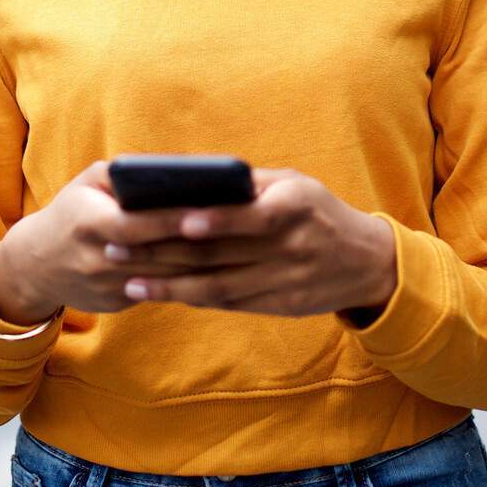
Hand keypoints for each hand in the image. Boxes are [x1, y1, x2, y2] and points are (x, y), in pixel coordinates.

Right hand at [0, 159, 240, 320]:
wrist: (35, 265)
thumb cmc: (73, 210)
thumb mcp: (88, 183)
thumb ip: (125, 174)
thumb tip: (174, 172)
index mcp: (89, 222)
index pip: (140, 224)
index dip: (176, 219)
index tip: (212, 209)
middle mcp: (97, 259)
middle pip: (160, 255)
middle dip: (201, 244)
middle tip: (242, 231)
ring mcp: (108, 287)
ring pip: (165, 278)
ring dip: (204, 266)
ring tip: (241, 249)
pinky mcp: (118, 304)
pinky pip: (160, 291)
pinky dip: (189, 280)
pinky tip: (221, 269)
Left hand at [100, 168, 396, 318]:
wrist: (368, 263)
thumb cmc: (319, 212)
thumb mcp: (296, 185)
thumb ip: (251, 184)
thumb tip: (193, 180)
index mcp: (296, 206)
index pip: (249, 215)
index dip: (213, 221)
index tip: (174, 221)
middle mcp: (291, 246)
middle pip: (220, 253)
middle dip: (164, 250)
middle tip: (118, 244)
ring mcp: (284, 281)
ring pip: (218, 287)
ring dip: (170, 285)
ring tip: (128, 281)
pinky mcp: (279, 306)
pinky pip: (229, 304)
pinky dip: (193, 299)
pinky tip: (162, 293)